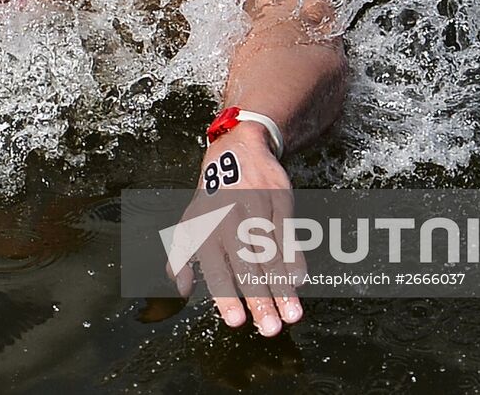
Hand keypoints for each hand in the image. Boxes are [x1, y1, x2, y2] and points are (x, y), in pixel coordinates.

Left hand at [167, 123, 304, 335]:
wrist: (238, 149)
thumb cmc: (211, 196)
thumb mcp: (189, 220)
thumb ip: (182, 256)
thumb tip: (180, 290)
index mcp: (205, 228)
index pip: (216, 269)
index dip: (226, 296)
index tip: (236, 323)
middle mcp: (229, 219)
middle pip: (247, 266)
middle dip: (260, 300)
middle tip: (271, 330)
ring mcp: (255, 208)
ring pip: (270, 254)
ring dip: (283, 288)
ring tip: (293, 316)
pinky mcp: (278, 199)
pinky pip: (288, 233)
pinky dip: (294, 258)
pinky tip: (300, 281)